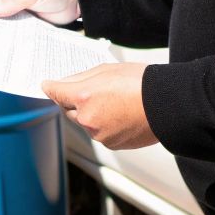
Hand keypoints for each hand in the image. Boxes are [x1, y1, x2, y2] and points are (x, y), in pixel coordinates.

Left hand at [41, 63, 155, 149]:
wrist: (167, 105)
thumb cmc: (142, 83)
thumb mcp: (107, 70)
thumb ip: (81, 77)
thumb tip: (66, 83)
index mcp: (84, 96)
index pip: (56, 92)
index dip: (50, 87)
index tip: (47, 85)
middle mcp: (87, 119)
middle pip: (69, 110)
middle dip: (74, 101)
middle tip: (90, 91)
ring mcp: (99, 134)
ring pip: (86, 123)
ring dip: (92, 114)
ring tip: (116, 101)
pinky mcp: (111, 144)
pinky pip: (100, 133)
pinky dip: (105, 125)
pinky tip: (121, 114)